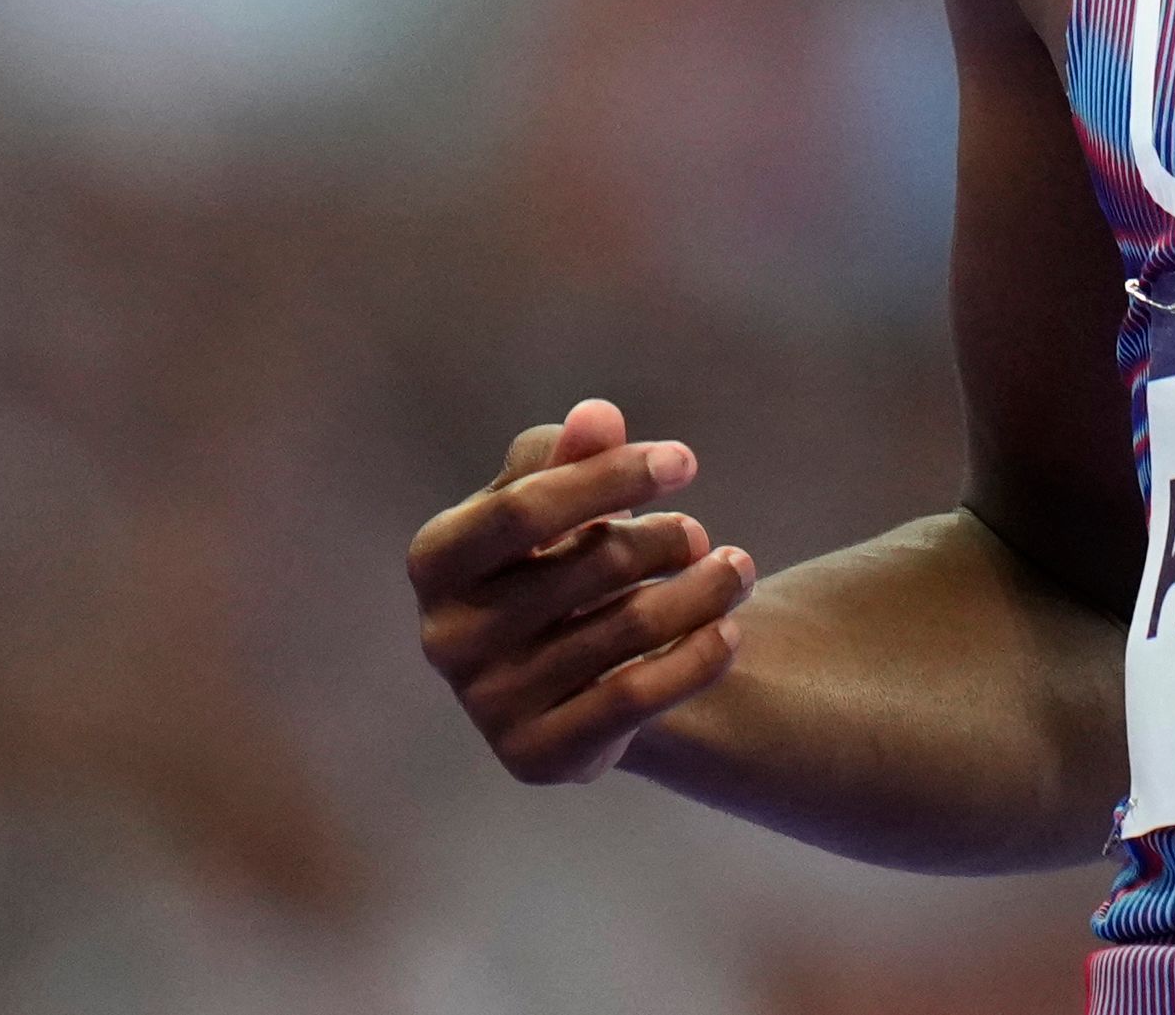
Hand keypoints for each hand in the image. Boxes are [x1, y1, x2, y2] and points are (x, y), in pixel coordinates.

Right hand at [408, 398, 756, 784]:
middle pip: (591, 564)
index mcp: (438, 559)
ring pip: (627, 629)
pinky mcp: (535, 756)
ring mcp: (486, 704)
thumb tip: (597, 418)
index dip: (612, 476)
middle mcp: (445, 637)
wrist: (573, 676)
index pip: (525, 508)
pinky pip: (635, 698)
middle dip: (667, 538)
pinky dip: (696, 658)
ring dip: (702, 591)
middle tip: (701, 535)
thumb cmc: (562, 561)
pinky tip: (728, 630)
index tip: (684, 461)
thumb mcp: (561, 500)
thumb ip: (572, 453)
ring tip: (736, 570)